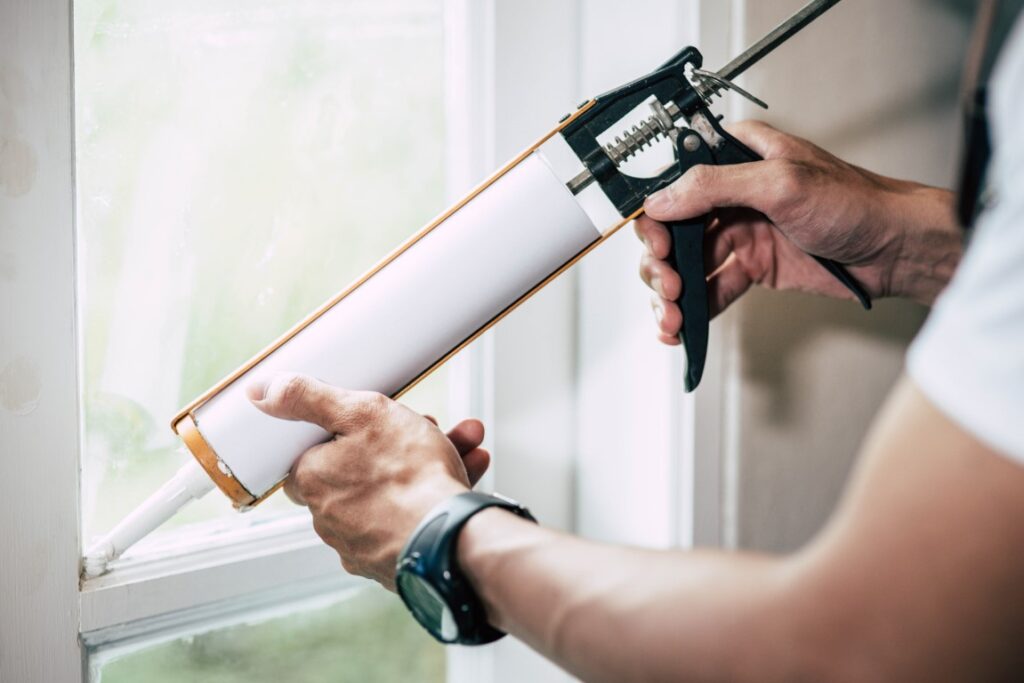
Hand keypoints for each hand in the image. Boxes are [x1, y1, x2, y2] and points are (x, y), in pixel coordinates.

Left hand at [247, 373, 489, 588]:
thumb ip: (309, 399)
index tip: (378, 423)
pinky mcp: (391, 563)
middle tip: (432, 430)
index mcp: (314, 480)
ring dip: (426, 469)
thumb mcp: (361, 414)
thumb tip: (260, 392)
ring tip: (466, 447)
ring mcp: (361, 545)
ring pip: (391, 495)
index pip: (315, 452)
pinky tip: (460, 484)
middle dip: (401, 445)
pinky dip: (431, 502)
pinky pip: (408, 522)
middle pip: (360, 470)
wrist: (449, 539)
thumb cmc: (408, 474)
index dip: (349, 431)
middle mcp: (329, 518)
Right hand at [636, 120, 958, 344]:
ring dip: (671, 294)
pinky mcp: (752, 267)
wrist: (896, 249)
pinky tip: (682, 328)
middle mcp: (731, 194)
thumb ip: (716, 186)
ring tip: (674, 318)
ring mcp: (740, 232)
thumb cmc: (855, 202)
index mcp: (735, 158)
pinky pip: (711, 289)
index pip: (673, 182)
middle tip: (669, 288)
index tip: (660, 247)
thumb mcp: (782, 183)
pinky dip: (692, 310)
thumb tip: (662, 199)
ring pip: (686, 264)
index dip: (655, 217)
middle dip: (660, 264)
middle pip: (671, 229)